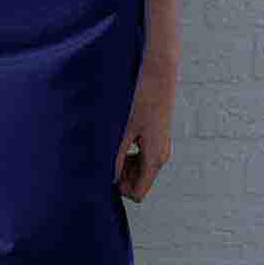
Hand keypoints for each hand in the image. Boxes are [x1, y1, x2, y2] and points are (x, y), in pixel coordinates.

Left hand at [114, 63, 173, 200]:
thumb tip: (107, 179)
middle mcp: (160, 156)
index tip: (103, 172)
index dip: (118, 188)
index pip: (137, 193)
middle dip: (119, 175)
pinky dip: (126, 153)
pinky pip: (140, 156)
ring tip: (109, 142)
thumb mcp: (121, 130)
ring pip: (138, 170)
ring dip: (121, 163)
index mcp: (154, 158)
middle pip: (137, 183)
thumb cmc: (140, 97)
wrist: (157, 71)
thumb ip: (114, 157)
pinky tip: (116, 136)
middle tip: (103, 154)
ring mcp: (159, 146)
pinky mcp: (156, 137)